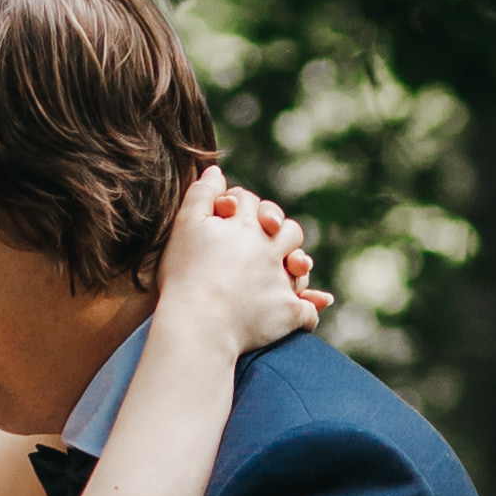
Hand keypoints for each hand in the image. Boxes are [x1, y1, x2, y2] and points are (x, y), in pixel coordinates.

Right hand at [158, 161, 329, 354]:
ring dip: (297, 266)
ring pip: (301, 265)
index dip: (241, 207)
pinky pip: (308, 310)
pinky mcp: (289, 312)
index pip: (252, 203)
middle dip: (279, 233)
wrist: (198, 324)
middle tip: (264, 243)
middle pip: (288, 230)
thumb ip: (201, 195)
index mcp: (247, 226)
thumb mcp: (184, 226)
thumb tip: (216, 171)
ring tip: (286, 273)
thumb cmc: (184, 276)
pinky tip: (311, 306)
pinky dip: (310, 309)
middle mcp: (271, 249)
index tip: (227, 217)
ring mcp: (283, 281)